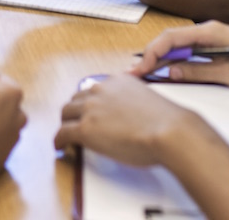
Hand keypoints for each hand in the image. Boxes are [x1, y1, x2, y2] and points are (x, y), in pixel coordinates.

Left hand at [55, 74, 197, 165]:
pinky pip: (63, 133)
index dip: (90, 103)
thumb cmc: (167, 122)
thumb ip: (134, 101)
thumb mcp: (148, 100)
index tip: (90, 111)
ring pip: (66, 113)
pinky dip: (59, 140)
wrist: (169, 132)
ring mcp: (91, 109)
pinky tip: (60, 147)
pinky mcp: (85, 129)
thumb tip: (131, 114)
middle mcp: (101, 90)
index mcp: (118, 81)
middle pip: (76, 99)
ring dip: (66, 123)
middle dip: (75, 111)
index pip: (94, 89)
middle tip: (76, 123)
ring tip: (67, 135)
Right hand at [132, 21, 228, 88]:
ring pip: (177, 45)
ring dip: (160, 59)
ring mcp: (210, 37)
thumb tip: (169, 72)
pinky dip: (173, 61)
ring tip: (143, 76)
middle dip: (150, 56)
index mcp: (210, 31)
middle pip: (170, 40)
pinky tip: (164, 72)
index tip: (141, 70)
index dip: (152, 53)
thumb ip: (198, 72)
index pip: (171, 38)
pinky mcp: (214, 46)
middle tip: (134, 76)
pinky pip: (187, 50)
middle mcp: (207, 30)